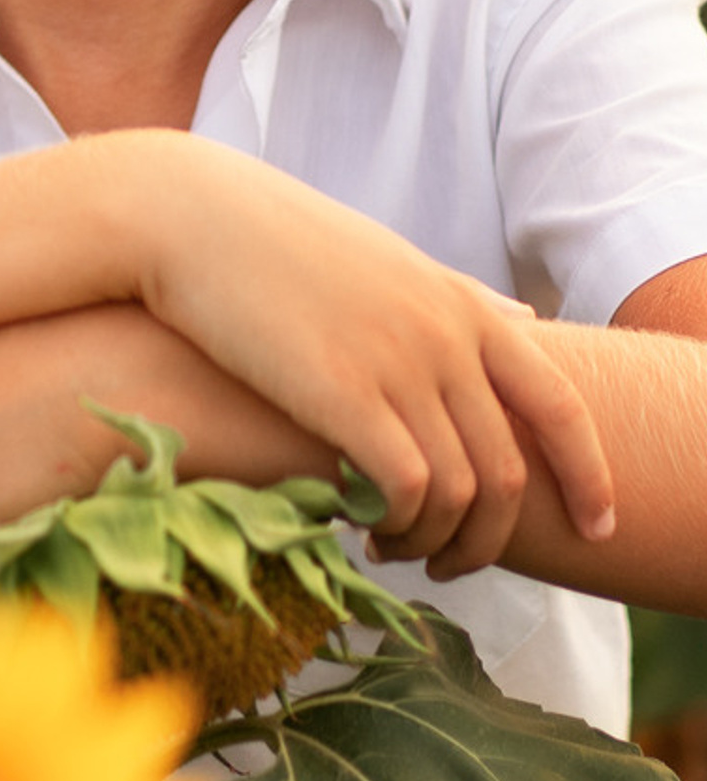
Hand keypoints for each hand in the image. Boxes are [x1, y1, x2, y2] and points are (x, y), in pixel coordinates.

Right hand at [141, 149, 612, 573]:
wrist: (187, 216)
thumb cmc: (276, 239)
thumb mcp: (388, 258)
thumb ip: (459, 293)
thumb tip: (523, 313)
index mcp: (465, 306)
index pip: (561, 408)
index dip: (589, 478)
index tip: (594, 526)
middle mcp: (445, 336)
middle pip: (508, 469)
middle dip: (489, 535)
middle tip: (451, 564)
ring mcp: (397, 363)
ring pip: (458, 489)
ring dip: (435, 540)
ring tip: (392, 552)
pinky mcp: (340, 393)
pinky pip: (404, 487)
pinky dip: (394, 525)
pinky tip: (357, 529)